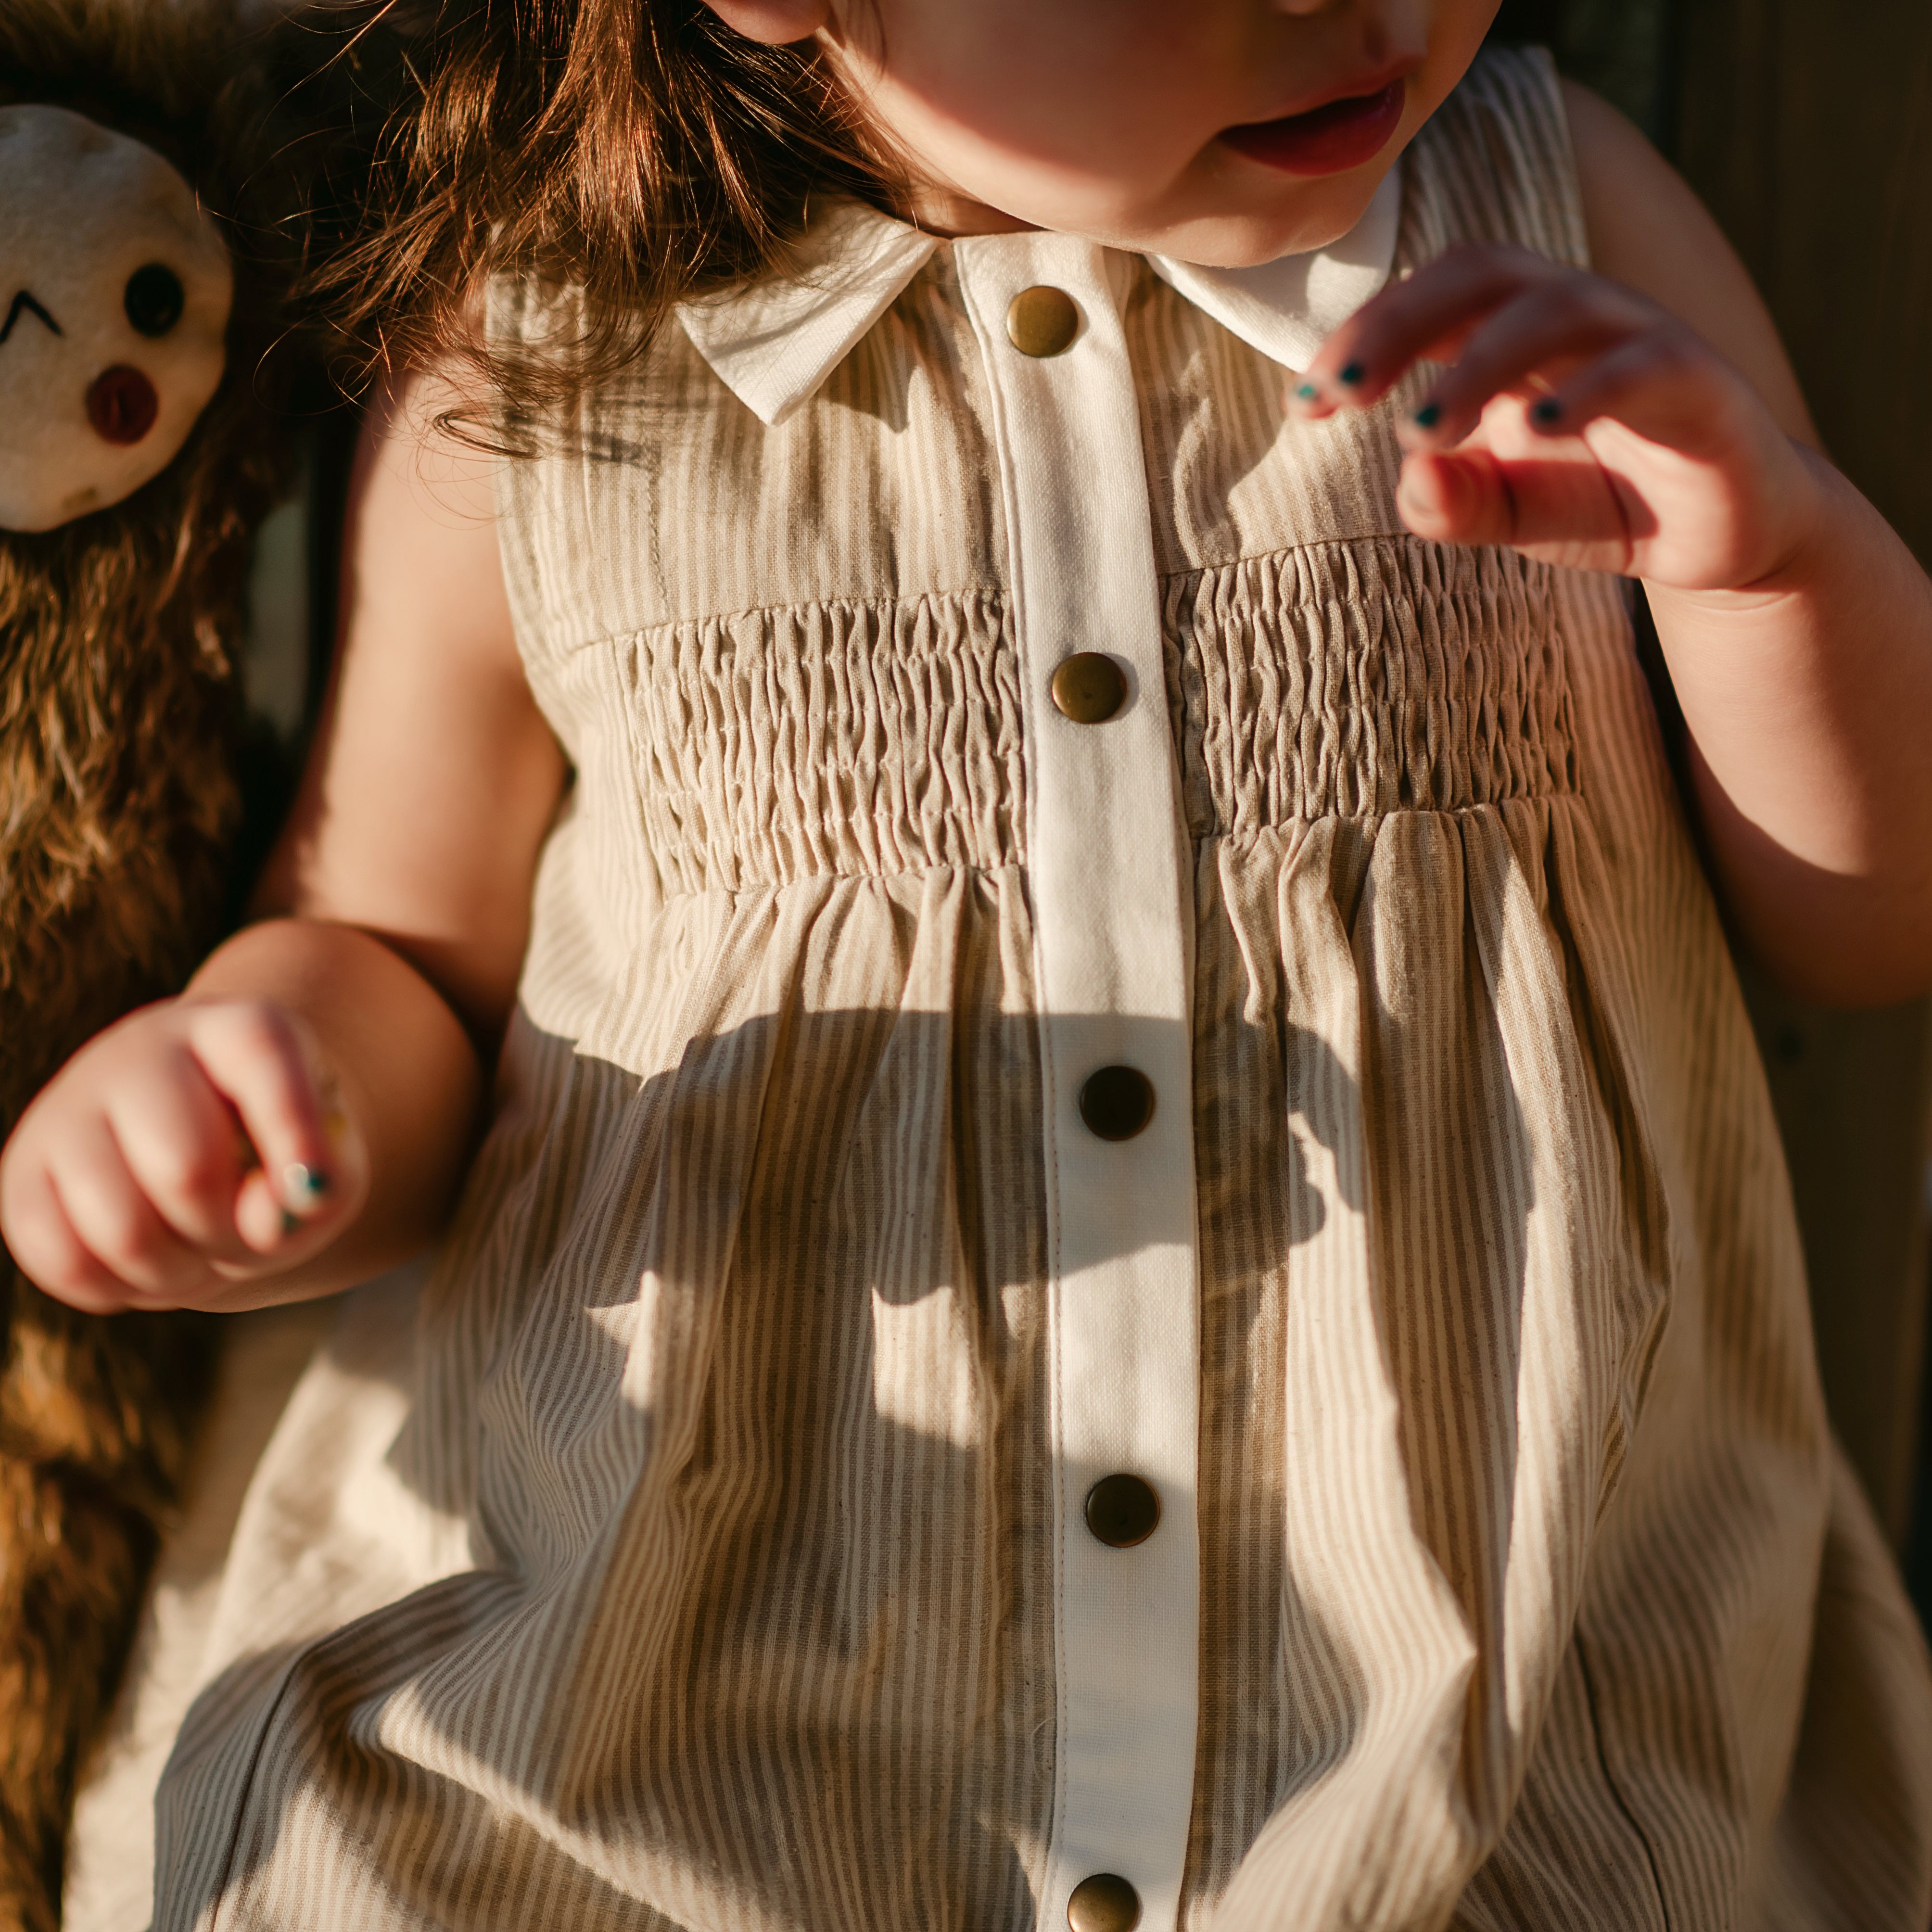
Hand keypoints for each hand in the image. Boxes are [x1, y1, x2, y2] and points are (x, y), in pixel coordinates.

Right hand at [0, 997, 368, 1313]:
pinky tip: (146, 1260)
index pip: (260, 1051)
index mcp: (236, 1029)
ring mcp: (69, 1106)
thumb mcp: (329, 1168)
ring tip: (195, 1250)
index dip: (292, 1127)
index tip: (313, 1190)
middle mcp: (143, 1050)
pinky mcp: (21, 1172)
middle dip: (226, 1232)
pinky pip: (62, 1261)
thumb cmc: (275, 1162)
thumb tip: (271, 1218)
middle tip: (239, 1235)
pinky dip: (119, 1288)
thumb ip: (325, 1190)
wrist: (196, 1156)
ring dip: (175, 1271)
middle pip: (186, 1169)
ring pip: (121, 1229)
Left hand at [1295, 243, 1824, 594]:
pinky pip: (1641, 366)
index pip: (1431, 297)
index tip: (1308, 404)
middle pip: (1482, 275)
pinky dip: (1586, 390)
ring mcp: (1639, 338)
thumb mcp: (1509, 514)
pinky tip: (1539, 428)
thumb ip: (1450, 505)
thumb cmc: (1603, 501)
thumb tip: (1410, 476)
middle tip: (1344, 394)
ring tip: (1424, 430)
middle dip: (1401, 324)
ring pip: (1553, 310)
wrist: (1722, 538)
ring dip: (1477, 365)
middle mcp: (1576, 315)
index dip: (1365, 335)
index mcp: (1515, 332)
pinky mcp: (1699, 382)